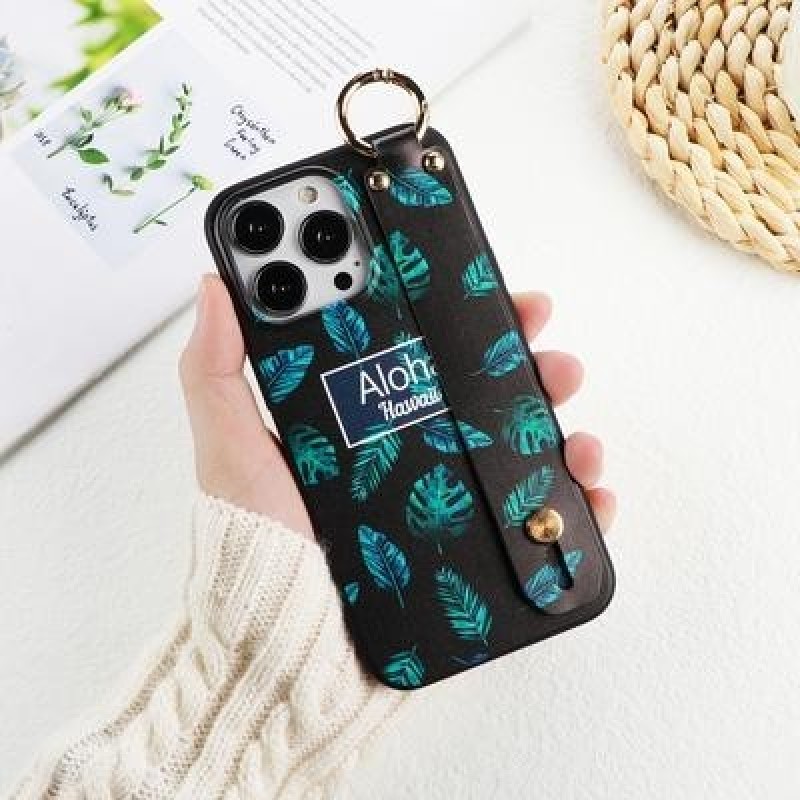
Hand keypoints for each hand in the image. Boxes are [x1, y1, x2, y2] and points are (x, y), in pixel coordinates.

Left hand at [180, 275, 615, 537]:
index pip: (420, 349)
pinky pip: (539, 523)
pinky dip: (576, 505)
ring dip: (559, 422)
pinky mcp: (476, 554)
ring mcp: (450, 503)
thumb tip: (215, 284)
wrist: (285, 643)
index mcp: (366, 418)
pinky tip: (590, 491)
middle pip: (483, 391)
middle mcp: (415, 452)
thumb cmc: (255, 544)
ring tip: (570, 421)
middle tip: (540, 335)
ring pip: (521, 447)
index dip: (454, 311)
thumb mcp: (231, 449)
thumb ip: (217, 370)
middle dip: (522, 355)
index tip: (478, 279)